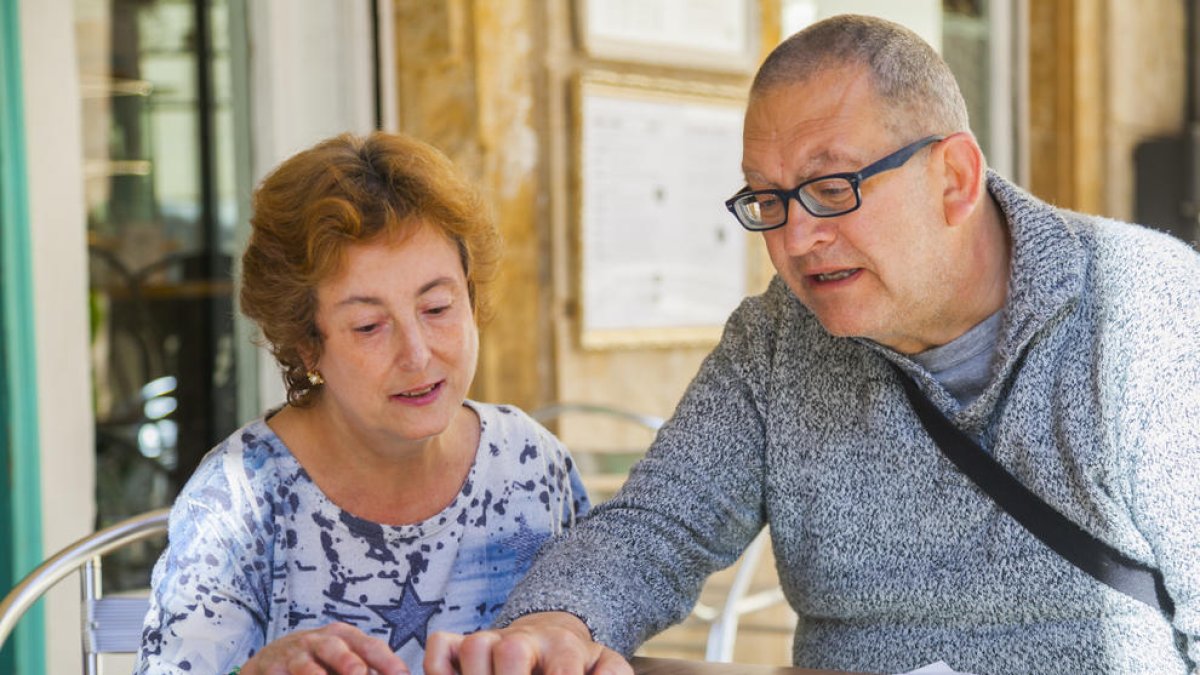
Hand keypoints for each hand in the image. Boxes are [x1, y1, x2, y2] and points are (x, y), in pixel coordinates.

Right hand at [240, 622, 409, 674]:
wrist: (272, 659)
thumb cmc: (320, 661)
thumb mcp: (344, 659)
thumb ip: (368, 669)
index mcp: (345, 637)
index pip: (369, 646)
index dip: (386, 660)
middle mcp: (320, 640)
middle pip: (336, 648)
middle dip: (349, 662)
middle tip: (360, 673)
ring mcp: (295, 653)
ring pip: (306, 664)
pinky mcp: (272, 667)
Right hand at [424, 612, 631, 674]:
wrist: (552, 636)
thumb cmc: (579, 664)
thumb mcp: (606, 667)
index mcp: (564, 648)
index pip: (561, 670)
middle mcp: (524, 639)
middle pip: (512, 649)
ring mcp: (491, 639)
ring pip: (473, 646)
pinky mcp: (463, 644)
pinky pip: (440, 647)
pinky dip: (440, 668)